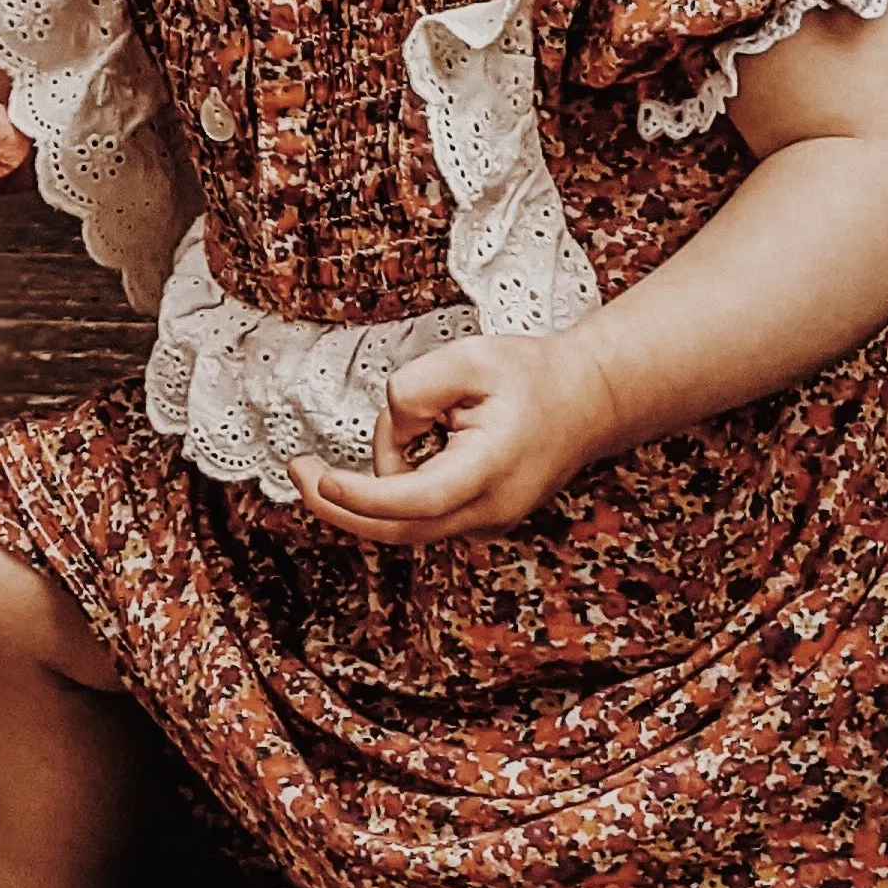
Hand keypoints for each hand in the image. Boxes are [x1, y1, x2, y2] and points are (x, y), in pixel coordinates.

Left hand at [289, 327, 621, 545]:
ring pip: (405, 522)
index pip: (415, 500)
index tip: (320, 480)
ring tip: (421, 418)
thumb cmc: (533, 376)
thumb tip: (392, 426)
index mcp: (491, 468)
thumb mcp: (470, 357)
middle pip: (398, 531)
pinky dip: (397, 490)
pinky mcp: (479, 521)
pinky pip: (420, 515)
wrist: (589, 401)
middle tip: (298, 471)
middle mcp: (490, 509)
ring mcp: (486, 523)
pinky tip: (420, 445)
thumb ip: (417, 387)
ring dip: (378, 482)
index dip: (361, 498)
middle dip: (339, 507)